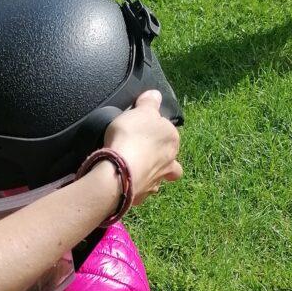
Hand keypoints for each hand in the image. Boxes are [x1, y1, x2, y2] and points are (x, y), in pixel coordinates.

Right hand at [102, 91, 181, 205]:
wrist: (119, 171)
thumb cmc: (132, 137)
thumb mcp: (140, 111)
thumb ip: (149, 102)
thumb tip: (155, 94)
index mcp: (172, 140)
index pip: (170, 134)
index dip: (157, 133)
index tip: (143, 131)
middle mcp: (170, 162)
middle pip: (171, 161)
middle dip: (161, 160)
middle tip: (143, 154)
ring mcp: (156, 182)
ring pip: (159, 180)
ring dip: (150, 176)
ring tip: (134, 171)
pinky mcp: (141, 196)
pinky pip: (141, 192)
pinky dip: (135, 188)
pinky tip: (124, 183)